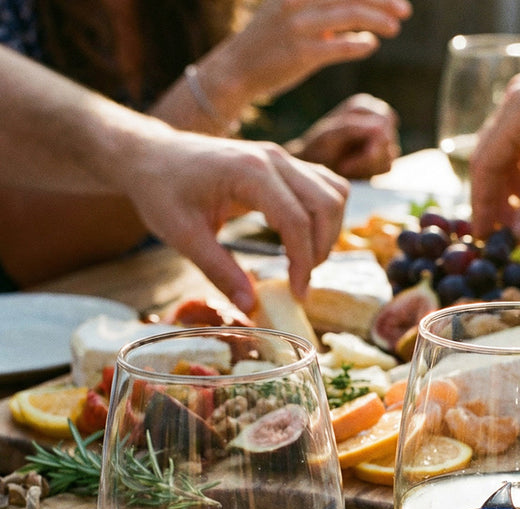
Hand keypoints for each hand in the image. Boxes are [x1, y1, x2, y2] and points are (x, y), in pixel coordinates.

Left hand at [127, 132, 347, 311]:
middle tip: (300, 280)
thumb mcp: (183, 236)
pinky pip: (324, 185)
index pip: (297, 221)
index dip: (303, 263)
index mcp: (249, 172)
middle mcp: (273, 158)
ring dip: (328, 231)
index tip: (297, 294)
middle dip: (321, 248)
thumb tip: (250, 306)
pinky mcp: (282, 163)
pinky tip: (299, 238)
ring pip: (334, 192)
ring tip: (303, 261)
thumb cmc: (161, 192)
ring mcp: (281, 157)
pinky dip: (323, 214)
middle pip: (327, 204)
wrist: (150, 156)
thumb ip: (219, 271)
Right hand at [224, 0, 411, 101]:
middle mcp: (298, 1)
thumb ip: (321, 11)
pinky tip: (371, 45)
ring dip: (377, 20)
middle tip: (405, 10)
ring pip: (348, 16)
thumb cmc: (268, 43)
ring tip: (395, 28)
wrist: (237, 69)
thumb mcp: (290, 12)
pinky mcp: (301, 54)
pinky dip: (357, 45)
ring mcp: (299, 27)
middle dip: (382, 0)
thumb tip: (359, 24)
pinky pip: (338, 47)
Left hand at [286, 94, 400, 177]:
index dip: (369, 142)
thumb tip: (381, 127)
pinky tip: (353, 171)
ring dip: (367, 167)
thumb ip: (353, 128)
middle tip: (344, 167)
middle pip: (388, 141)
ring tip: (345, 168)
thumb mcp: (329, 136)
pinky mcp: (382, 155)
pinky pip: (387, 167)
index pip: (383, 122)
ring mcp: (381, 137)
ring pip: (390, 156)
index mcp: (363, 106)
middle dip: (368, 158)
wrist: (313, 167)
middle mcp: (375, 117)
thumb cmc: (317, 148)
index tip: (345, 159)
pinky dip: (370, 173)